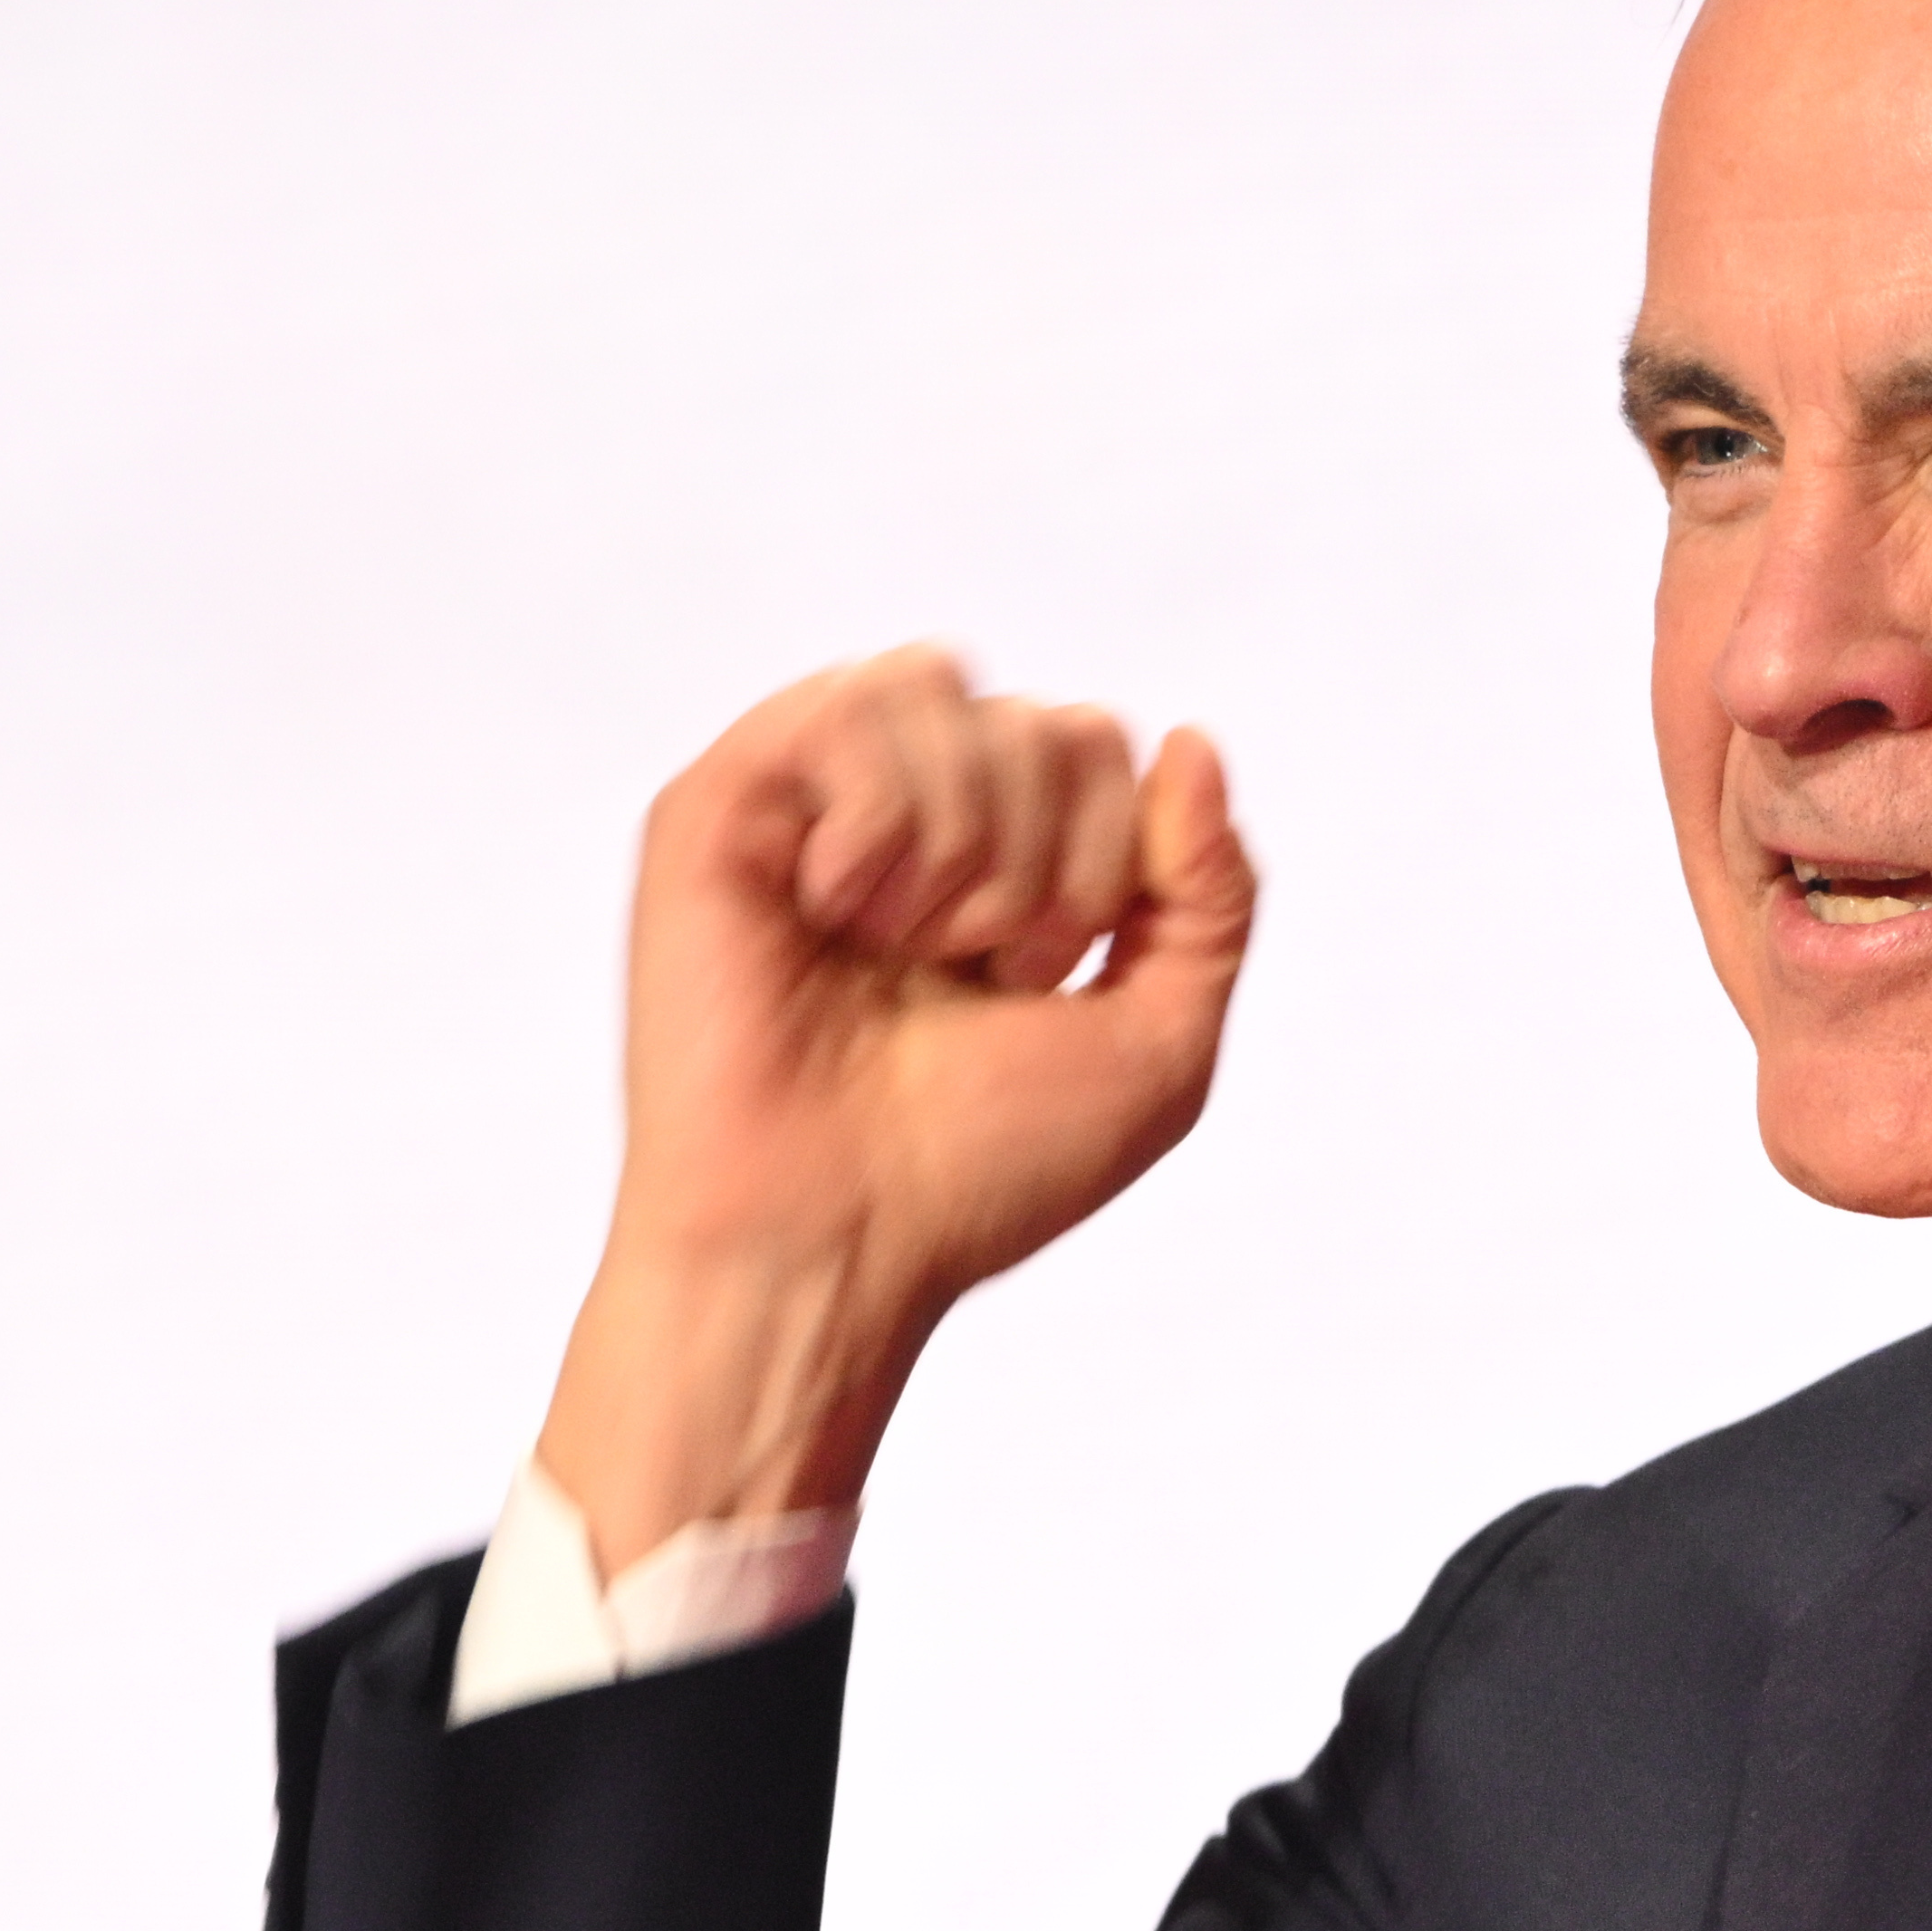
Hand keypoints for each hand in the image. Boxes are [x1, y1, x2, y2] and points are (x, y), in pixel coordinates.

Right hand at [530, 646, 1254, 1558]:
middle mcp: (906, 816)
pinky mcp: (719, 804)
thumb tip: (1192, 741)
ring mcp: (808, 802)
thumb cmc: (980, 1167)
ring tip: (898, 947)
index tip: (1039, 981)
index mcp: (999, 858)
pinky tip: (834, 908)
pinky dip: (877, 821)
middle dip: (1043, 865)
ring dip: (960, 845)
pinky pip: (847, 708)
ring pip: (943, 689)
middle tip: (967, 972)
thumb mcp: (1161, 1043)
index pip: (1100, 746)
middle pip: (1044, 720)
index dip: (1106, 866)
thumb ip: (1212, 892)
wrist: (837, 1240)